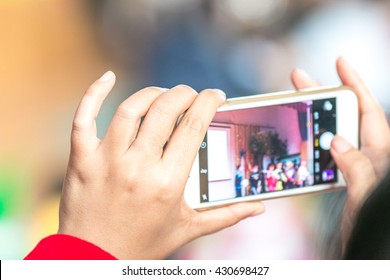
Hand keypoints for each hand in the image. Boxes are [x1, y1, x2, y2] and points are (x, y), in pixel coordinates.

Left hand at [58, 71, 264, 258]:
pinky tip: (108, 77)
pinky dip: (95, 92)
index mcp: (169, 182)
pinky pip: (85, 117)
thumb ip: (227, 215)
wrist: (93, 260)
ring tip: (164, 96)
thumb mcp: (189, 230)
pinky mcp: (82, 159)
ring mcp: (106, 160)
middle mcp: (138, 167)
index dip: (209, 102)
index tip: (216, 95)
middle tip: (192, 96)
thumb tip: (260, 206)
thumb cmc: (143, 245)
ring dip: (153, 93)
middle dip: (186, 94)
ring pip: (131, 109)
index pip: (194, 126)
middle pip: (166, 110)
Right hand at [291, 57, 389, 251]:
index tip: (339, 62)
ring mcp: (354, 168)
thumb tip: (337, 141)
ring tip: (294, 104)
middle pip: (345, 117)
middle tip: (299, 80)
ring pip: (331, 135)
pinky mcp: (341, 181)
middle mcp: (369, 157)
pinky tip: (299, 140)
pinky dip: (311, 145)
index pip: (369, 111)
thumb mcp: (367, 197)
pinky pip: (324, 156)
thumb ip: (357, 167)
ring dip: (313, 120)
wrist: (368, 254)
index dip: (355, 84)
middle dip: (323, 96)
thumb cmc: (377, 230)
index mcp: (382, 156)